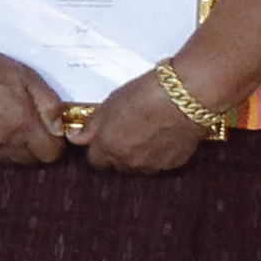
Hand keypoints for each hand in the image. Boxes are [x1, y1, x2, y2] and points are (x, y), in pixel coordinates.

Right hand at [0, 37, 70, 167]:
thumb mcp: (27, 76)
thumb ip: (49, 105)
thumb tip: (60, 127)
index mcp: (21, 125)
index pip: (51, 154)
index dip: (55, 141)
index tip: (50, 128)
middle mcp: (2, 143)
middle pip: (33, 161)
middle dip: (37, 146)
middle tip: (31, 123)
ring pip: (12, 160)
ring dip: (17, 147)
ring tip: (9, 122)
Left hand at [77, 72, 209, 177]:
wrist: (184, 97)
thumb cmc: (145, 94)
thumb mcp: (110, 104)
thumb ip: (92, 126)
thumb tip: (76, 138)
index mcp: (109, 147)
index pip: (95, 160)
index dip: (99, 147)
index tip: (104, 136)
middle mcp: (128, 162)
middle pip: (117, 165)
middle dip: (119, 152)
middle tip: (127, 131)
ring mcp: (153, 165)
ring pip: (140, 166)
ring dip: (140, 154)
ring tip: (148, 131)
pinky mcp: (174, 163)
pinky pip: (162, 162)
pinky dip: (161, 153)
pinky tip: (166, 134)